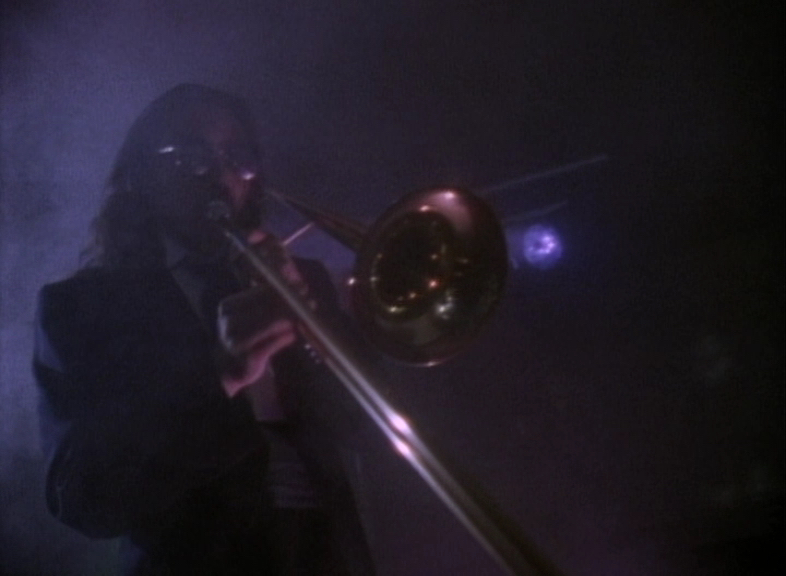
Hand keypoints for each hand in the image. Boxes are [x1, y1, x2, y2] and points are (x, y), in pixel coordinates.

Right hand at [217, 232, 308, 397]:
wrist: (230, 368)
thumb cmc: (245, 336)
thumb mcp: (252, 314)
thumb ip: (268, 299)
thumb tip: (289, 272)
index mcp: (229, 307)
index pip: (259, 293)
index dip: (282, 288)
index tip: (301, 285)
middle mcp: (229, 322)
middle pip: (266, 307)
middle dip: (291, 302)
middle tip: (309, 299)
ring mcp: (236, 340)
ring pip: (269, 325)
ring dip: (290, 318)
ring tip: (305, 315)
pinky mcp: (247, 357)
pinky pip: (270, 344)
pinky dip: (283, 338)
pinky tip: (293, 335)